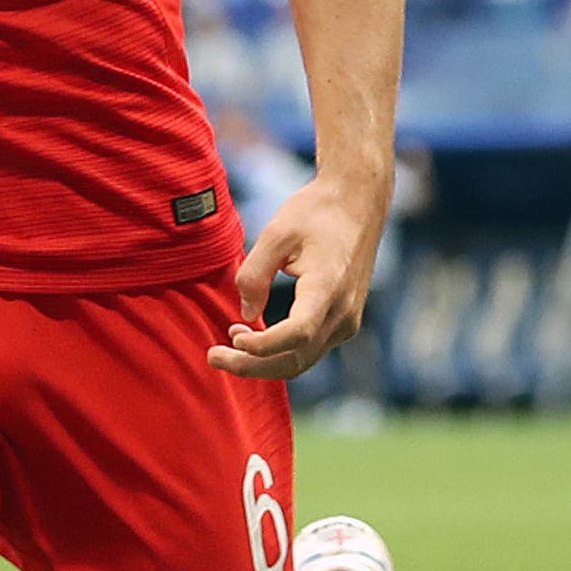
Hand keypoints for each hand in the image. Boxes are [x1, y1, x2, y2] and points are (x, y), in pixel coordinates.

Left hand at [208, 175, 385, 379]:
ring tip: (225, 347)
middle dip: (252, 366)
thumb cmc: (315, 213)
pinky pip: (310, 350)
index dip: (263, 346)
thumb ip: (255, 274)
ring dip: (263, 362)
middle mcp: (344, 312)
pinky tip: (250, 338)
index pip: (297, 334)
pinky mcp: (344, 321)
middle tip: (212, 357)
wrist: (358, 204)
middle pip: (297, 359)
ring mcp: (347, 321)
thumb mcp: (276, 233)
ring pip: (303, 361)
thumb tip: (245, 314)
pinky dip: (279, 352)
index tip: (232, 336)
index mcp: (328, 287)